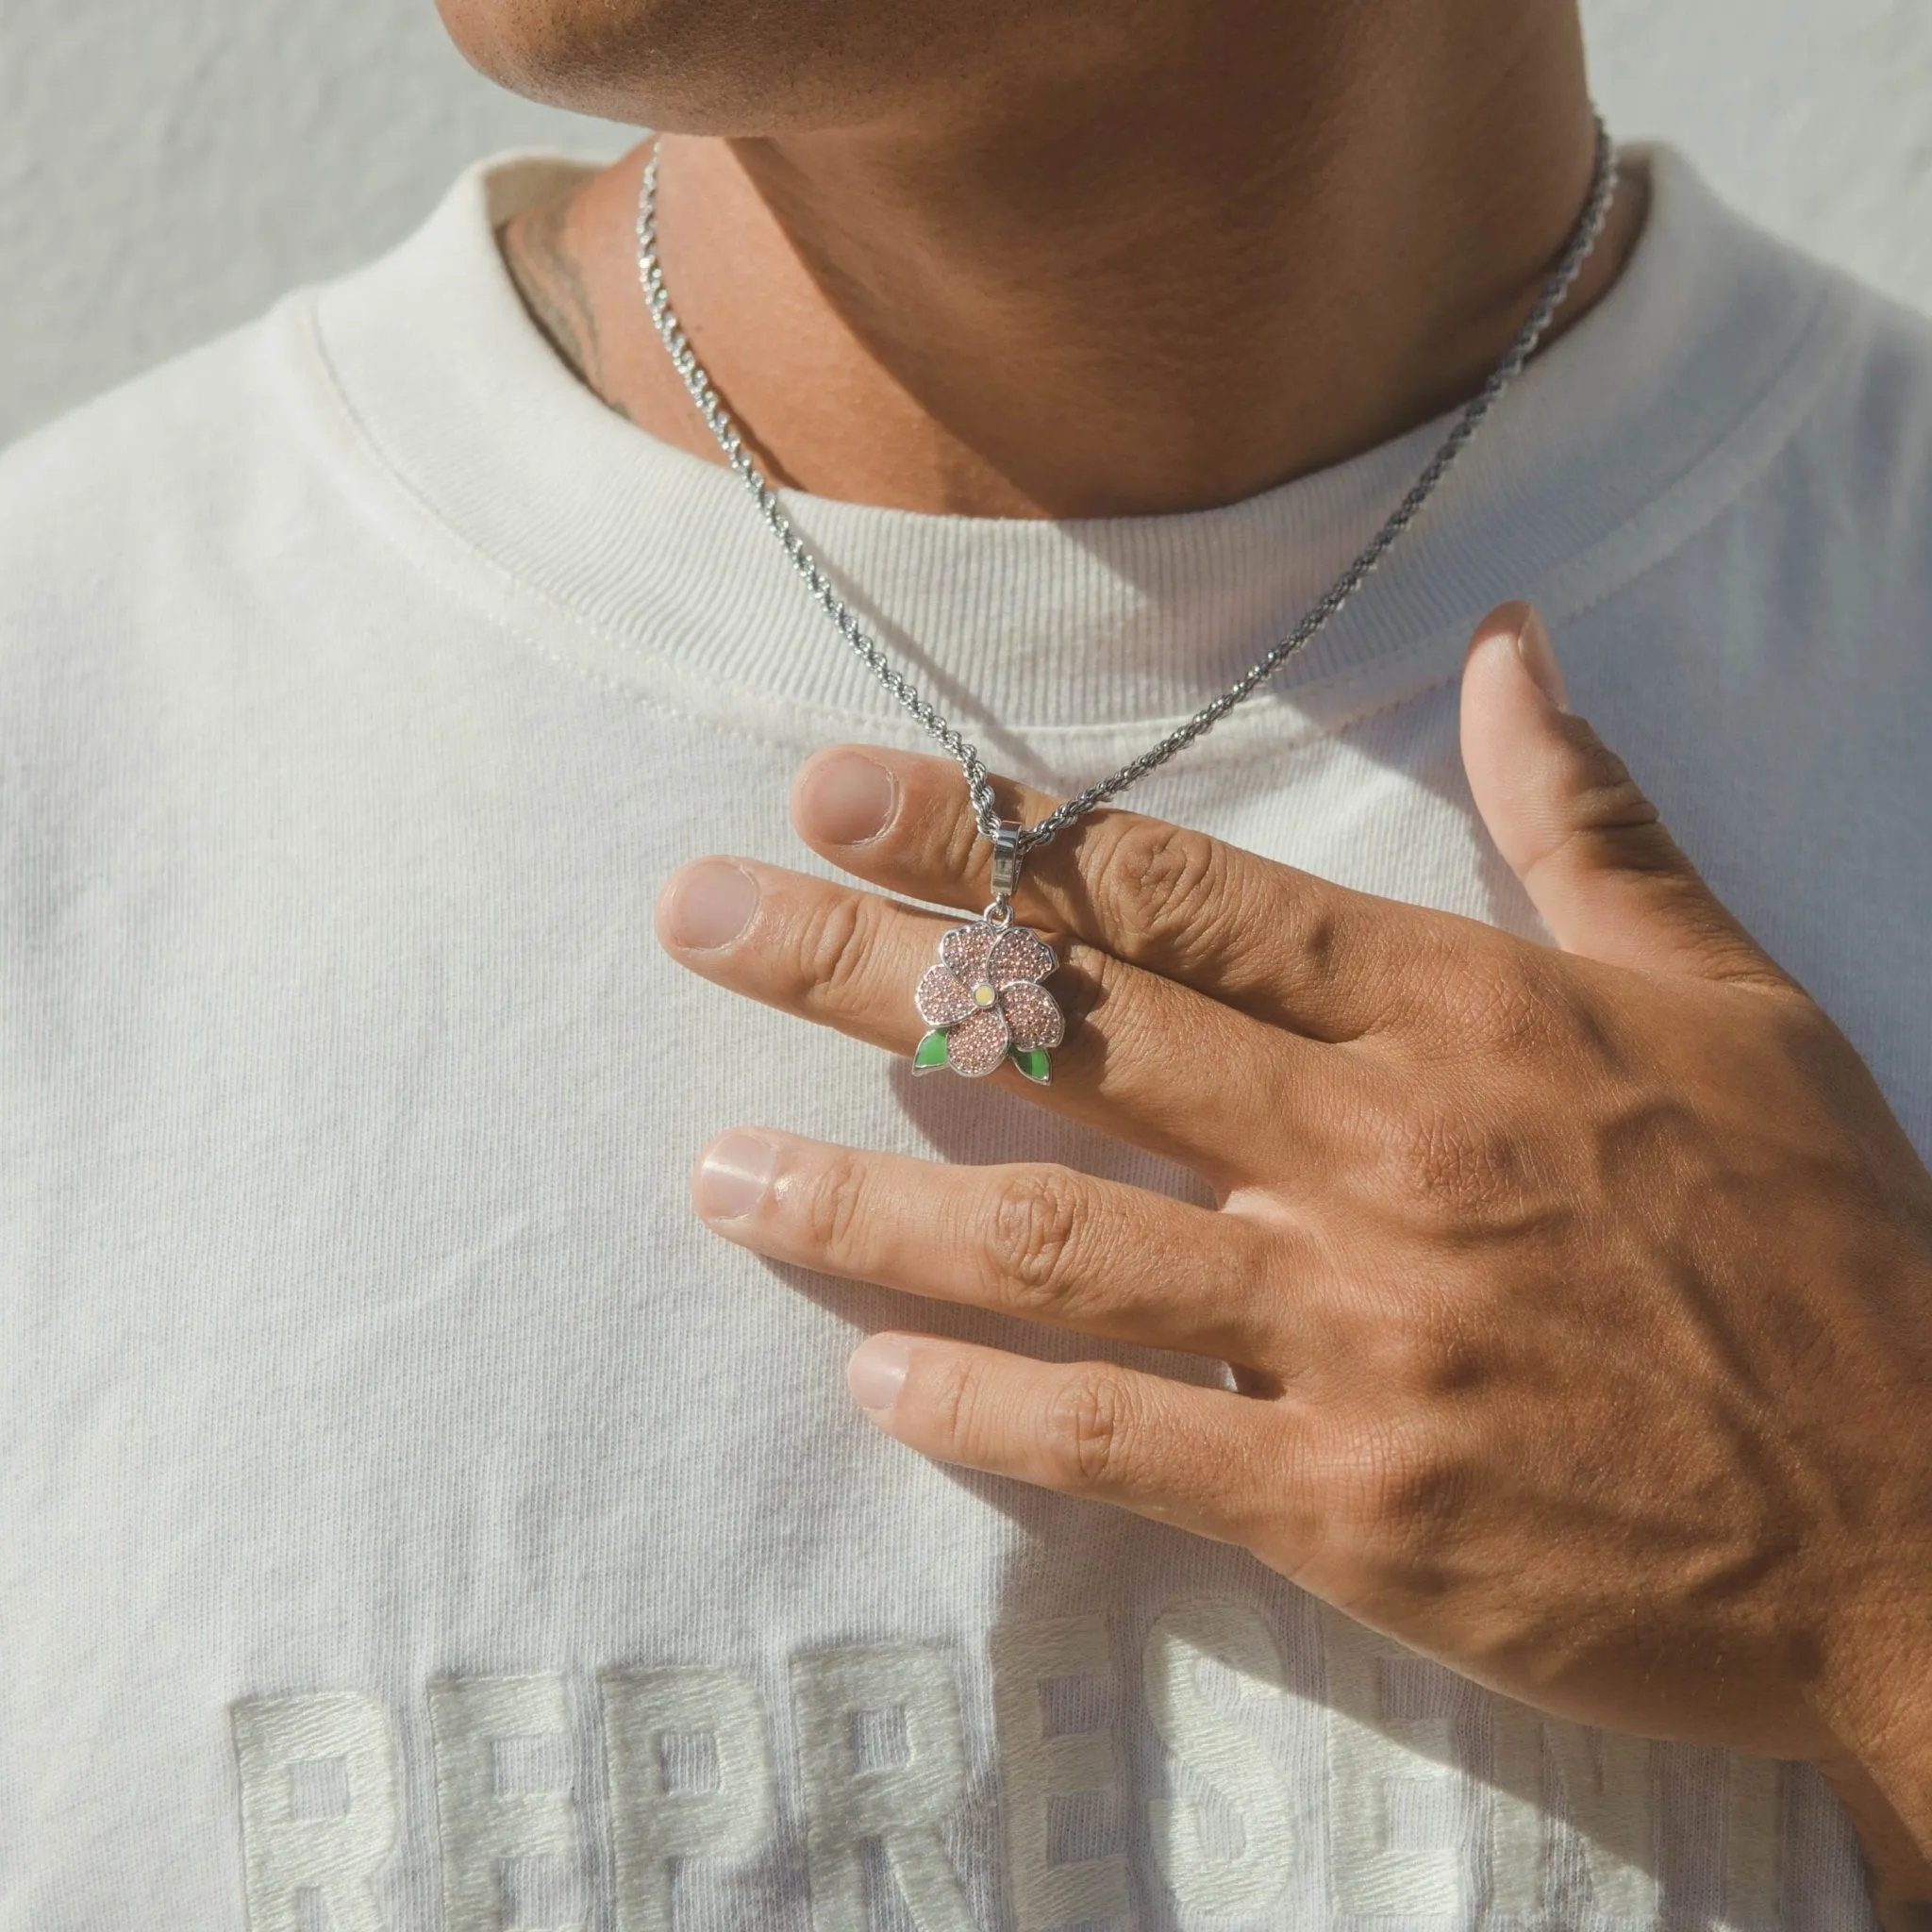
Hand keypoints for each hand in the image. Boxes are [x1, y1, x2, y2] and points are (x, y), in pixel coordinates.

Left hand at [656, 602, 1931, 1908]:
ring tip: (713, 1170)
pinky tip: (868, 1372)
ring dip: (861, 1202)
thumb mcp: (1727, 999)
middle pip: (1068, 1038)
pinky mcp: (1348, 1505)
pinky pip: (1117, 1442)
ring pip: (1049, 1245)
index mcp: (1462, 1013)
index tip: (837, 793)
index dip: (988, 841)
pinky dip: (979, 1410)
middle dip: (863, 966)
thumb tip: (1511, 644)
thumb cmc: (1823, 1246)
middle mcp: (1381, 1154)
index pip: (1174, 899)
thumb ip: (1583, 820)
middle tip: (699, 916)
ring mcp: (1354, 1335)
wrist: (1920, 1523)